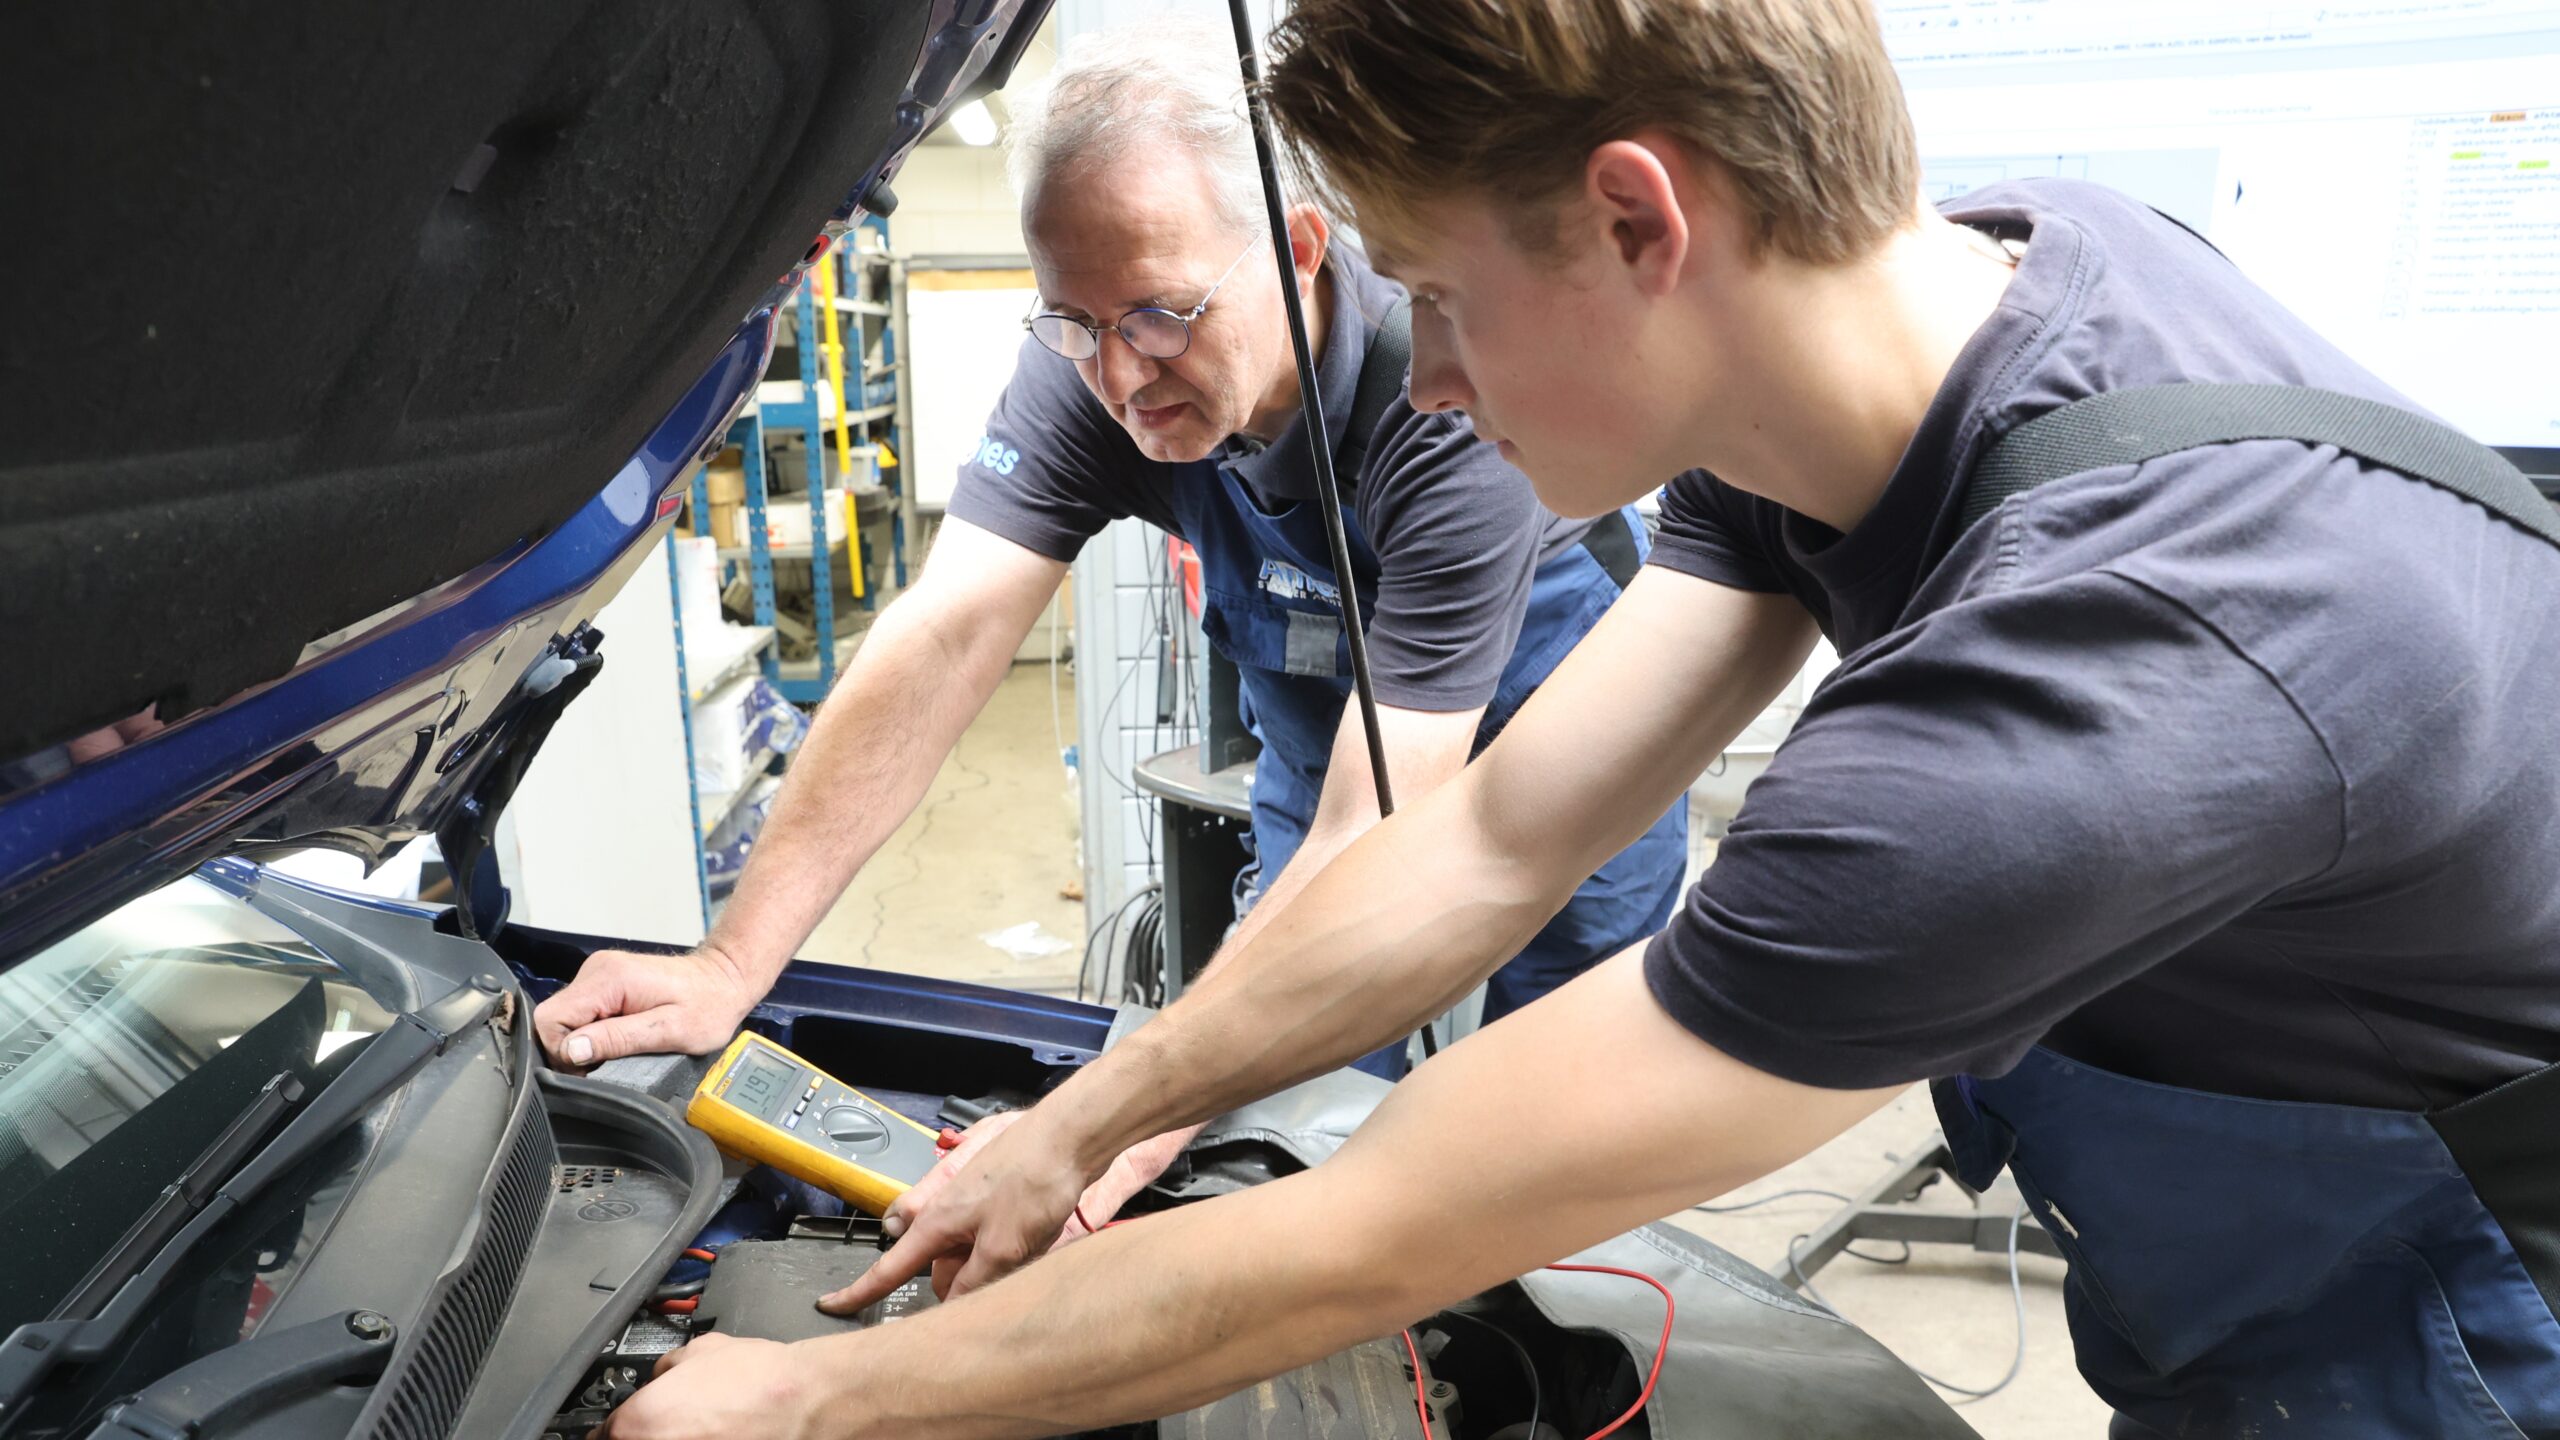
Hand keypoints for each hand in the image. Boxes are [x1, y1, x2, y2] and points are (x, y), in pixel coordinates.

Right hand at [533, 942, 764, 1069]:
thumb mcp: (668, 1032)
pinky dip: (594, 1030)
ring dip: (587, 1040)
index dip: (565, 1051)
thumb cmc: (707, 1007)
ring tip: (623, 1045)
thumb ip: (617, 1039)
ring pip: (566, 1018)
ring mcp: (599, 973)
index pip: (551, 1019)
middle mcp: (597, 970)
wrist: (725, 981)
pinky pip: (582, 1012)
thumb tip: (571, 1050)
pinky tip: (622, 1035)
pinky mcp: (605, 981)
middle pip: (554, 1019)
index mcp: (609, 980)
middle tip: (610, 1060)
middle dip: (574, 1048)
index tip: (594, 1065)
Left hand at [594, 1334, 823, 1439]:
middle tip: (671, 1426)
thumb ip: (667, 1367)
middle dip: (646, 1435)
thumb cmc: (760, 1380)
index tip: (624, 1428)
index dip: (616, 1428)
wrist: (805, 1402)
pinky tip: (718, 1437)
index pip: (603, 1434)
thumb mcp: (700, 1350)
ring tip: (701, 1432)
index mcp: (638, 1422)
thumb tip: (664, 1374)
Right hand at [818, 1110, 1190, 1310]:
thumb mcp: (1004, 1247)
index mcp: (937, 1221)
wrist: (1070, 1136)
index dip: (859, 1291)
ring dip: (986, 1263)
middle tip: (992, 1287)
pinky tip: (1033, 1241)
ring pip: (964, 1250)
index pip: (890, 1267)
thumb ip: (974, 1282)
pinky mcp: (995, 1194)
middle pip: (936, 1265)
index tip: (832, 1305)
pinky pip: (986, 1233)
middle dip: (956, 1283)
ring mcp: (971, 1199)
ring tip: (1025, 1256)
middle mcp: (946, 1208)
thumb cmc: (1035, 1180)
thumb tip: (953, 1307)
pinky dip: (1003, 1245)